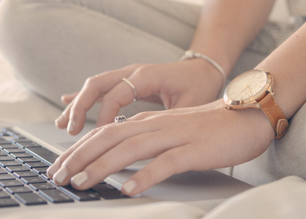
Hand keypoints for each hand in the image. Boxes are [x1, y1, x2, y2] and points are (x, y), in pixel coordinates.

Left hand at [47, 100, 275, 194]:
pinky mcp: (194, 150)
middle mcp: (155, 126)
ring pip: (129, 149)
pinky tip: (129, 189)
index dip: (77, 150)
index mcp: (148, 122)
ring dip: (101, 167)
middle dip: (78, 158)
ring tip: (81, 183)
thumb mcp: (171, 132)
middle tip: (57, 177)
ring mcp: (174, 136)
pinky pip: (165, 163)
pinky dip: (144, 176)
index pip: (103, 133)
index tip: (58, 167)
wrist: (247, 115)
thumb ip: (145, 141)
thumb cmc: (210, 128)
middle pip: (108, 139)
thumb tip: (118, 160)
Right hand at [55, 59, 226, 134]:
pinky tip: (66, 105)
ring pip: (94, 86)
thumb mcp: (190, 104)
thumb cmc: (199, 86)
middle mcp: (133, 72)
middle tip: (70, 130)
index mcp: (147, 75)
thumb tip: (153, 142)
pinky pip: (100, 88)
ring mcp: (127, 75)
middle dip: (80, 107)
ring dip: (77, 105)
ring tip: (63, 125)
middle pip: (97, 84)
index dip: (105, 115)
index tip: (99, 135)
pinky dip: (83, 98)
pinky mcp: (126, 81)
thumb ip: (170, 119)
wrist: (204, 68)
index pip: (117, 94)